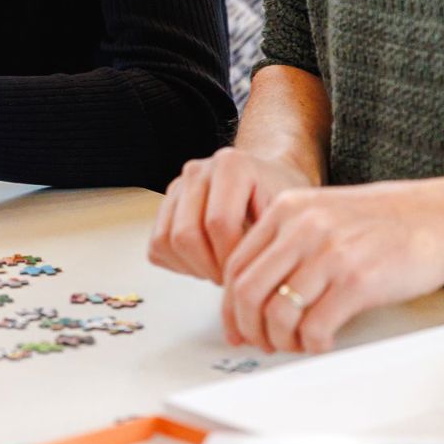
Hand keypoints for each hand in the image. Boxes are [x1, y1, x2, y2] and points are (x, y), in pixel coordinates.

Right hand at [148, 146, 314, 282]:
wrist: (265, 179)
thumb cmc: (278, 197)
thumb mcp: (286, 212)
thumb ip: (270, 236)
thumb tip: (252, 277)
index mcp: (230, 165)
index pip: (219, 223)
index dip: (231, 258)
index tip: (247, 273)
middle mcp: (197, 171)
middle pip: (186, 234)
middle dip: (209, 267)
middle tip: (231, 279)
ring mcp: (177, 186)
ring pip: (165, 241)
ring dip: (192, 267)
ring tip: (219, 270)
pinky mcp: (164, 205)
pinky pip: (157, 246)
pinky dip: (178, 264)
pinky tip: (206, 263)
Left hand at [218, 176, 443, 354]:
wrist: (443, 216)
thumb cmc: (389, 220)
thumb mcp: (325, 212)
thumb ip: (289, 241)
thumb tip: (258, 291)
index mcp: (288, 209)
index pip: (235, 264)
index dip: (230, 304)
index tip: (236, 326)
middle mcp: (303, 228)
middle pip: (247, 291)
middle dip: (248, 328)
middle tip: (261, 343)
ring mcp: (330, 254)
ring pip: (277, 313)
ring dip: (280, 340)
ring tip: (295, 344)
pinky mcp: (358, 281)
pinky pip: (316, 327)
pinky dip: (312, 344)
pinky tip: (322, 343)